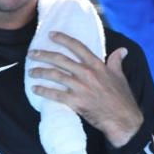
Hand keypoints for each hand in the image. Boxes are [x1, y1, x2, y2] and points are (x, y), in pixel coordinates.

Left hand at [29, 32, 142, 147]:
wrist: (122, 118)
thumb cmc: (122, 98)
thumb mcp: (120, 76)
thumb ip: (116, 61)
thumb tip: (122, 50)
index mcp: (97, 65)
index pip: (77, 46)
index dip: (63, 39)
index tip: (51, 34)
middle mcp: (86, 73)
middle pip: (60, 59)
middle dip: (44, 55)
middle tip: (32, 53)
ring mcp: (80, 87)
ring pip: (55, 75)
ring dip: (40, 72)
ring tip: (31, 71)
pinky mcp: (75, 102)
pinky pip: (55, 94)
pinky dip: (43, 91)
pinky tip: (35, 89)